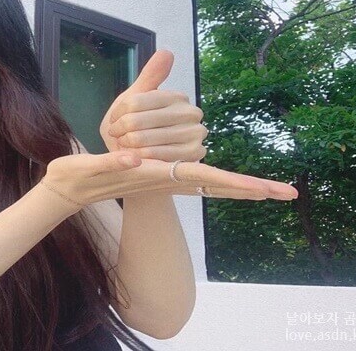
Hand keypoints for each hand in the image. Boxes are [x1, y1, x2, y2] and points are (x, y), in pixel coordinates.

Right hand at [41, 150, 298, 209]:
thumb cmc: (74, 178)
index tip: (265, 190)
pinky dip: (219, 180)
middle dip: (251, 189)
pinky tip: (230, 182)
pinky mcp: (157, 177)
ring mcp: (162, 180)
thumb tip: (136, 161)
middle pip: (215, 184)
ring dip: (240, 185)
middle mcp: (163, 180)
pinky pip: (196, 179)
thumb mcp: (88, 167)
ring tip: (272, 189)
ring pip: (208, 183)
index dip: (234, 182)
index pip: (202, 178)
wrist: (66, 190)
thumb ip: (111, 163)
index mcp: (153, 175)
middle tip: (289, 194)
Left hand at [99, 50, 207, 161]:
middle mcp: (191, 112)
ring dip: (126, 145)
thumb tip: (167, 51)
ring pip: (142, 139)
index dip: (118, 114)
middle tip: (118, 137)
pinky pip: (153, 156)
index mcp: (177, 97)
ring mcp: (195, 134)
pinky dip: (138, 158)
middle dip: (120, 131)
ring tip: (126, 146)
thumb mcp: (138, 99)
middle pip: (136, 121)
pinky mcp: (193, 156)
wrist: (146, 160)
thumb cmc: (140, 128)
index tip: (113, 122)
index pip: (134, 102)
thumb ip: (150, 77)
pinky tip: (135, 157)